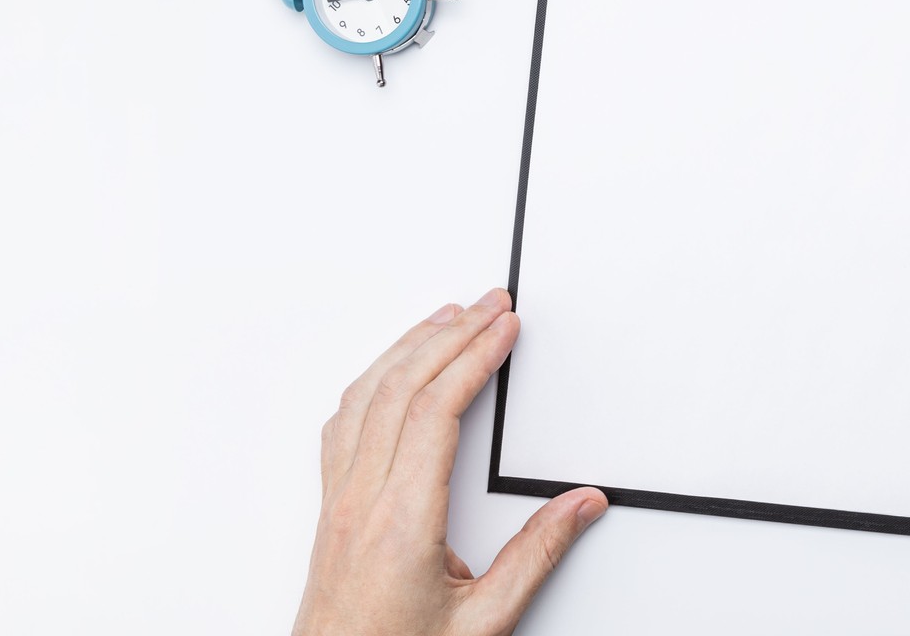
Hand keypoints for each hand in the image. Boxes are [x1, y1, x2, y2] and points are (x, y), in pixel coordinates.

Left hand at [293, 290, 606, 635]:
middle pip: (401, 388)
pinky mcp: (329, 510)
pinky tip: (390, 372)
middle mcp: (361, 502)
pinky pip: (343, 425)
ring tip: (444, 317)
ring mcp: (338, 503)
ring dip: (407, 347)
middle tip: (488, 304)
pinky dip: (373, 381)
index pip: (437, 410)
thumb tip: (580, 506)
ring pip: (364, 398)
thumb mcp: (483, 621)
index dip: (475, 357)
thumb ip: (537, 557)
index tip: (504, 327)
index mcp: (402, 522)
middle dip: (450, 334)